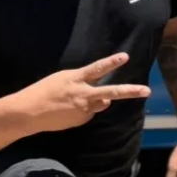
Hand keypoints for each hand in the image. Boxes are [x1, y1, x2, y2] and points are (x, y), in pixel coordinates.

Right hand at [16, 54, 150, 132]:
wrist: (29, 112)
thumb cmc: (43, 91)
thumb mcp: (62, 80)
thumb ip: (83, 84)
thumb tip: (103, 99)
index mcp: (76, 79)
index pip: (97, 68)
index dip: (112, 62)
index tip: (125, 57)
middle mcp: (83, 94)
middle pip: (111, 92)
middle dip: (130, 91)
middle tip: (147, 91)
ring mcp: (84, 108)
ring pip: (101, 103)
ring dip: (97, 101)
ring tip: (74, 100)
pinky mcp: (81, 120)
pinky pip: (90, 113)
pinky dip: (85, 111)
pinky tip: (69, 110)